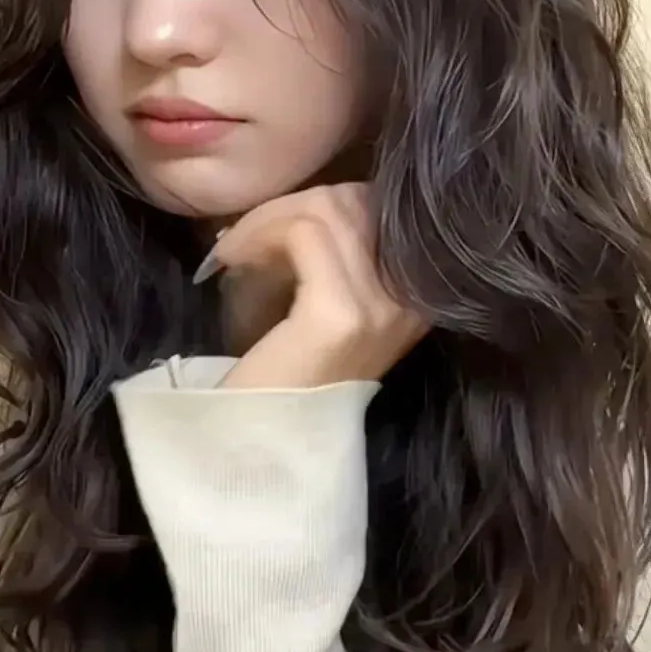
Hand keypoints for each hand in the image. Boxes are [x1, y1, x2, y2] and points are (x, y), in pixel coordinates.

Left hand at [212, 184, 427, 390]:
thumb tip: (310, 203)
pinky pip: (304, 234)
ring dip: (269, 217)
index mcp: (419, 298)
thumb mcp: (328, 310)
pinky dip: (259, 232)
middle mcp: (412, 302)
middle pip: (358, 202)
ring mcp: (380, 309)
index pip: (382, 211)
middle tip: (246, 234)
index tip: (275, 226)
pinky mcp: (339, 316)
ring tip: (236, 247)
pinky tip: (231, 258)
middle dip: (293, 204)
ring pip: (328, 212)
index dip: (324, 203)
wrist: (260, 449)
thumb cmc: (284, 380)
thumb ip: (340, 260)